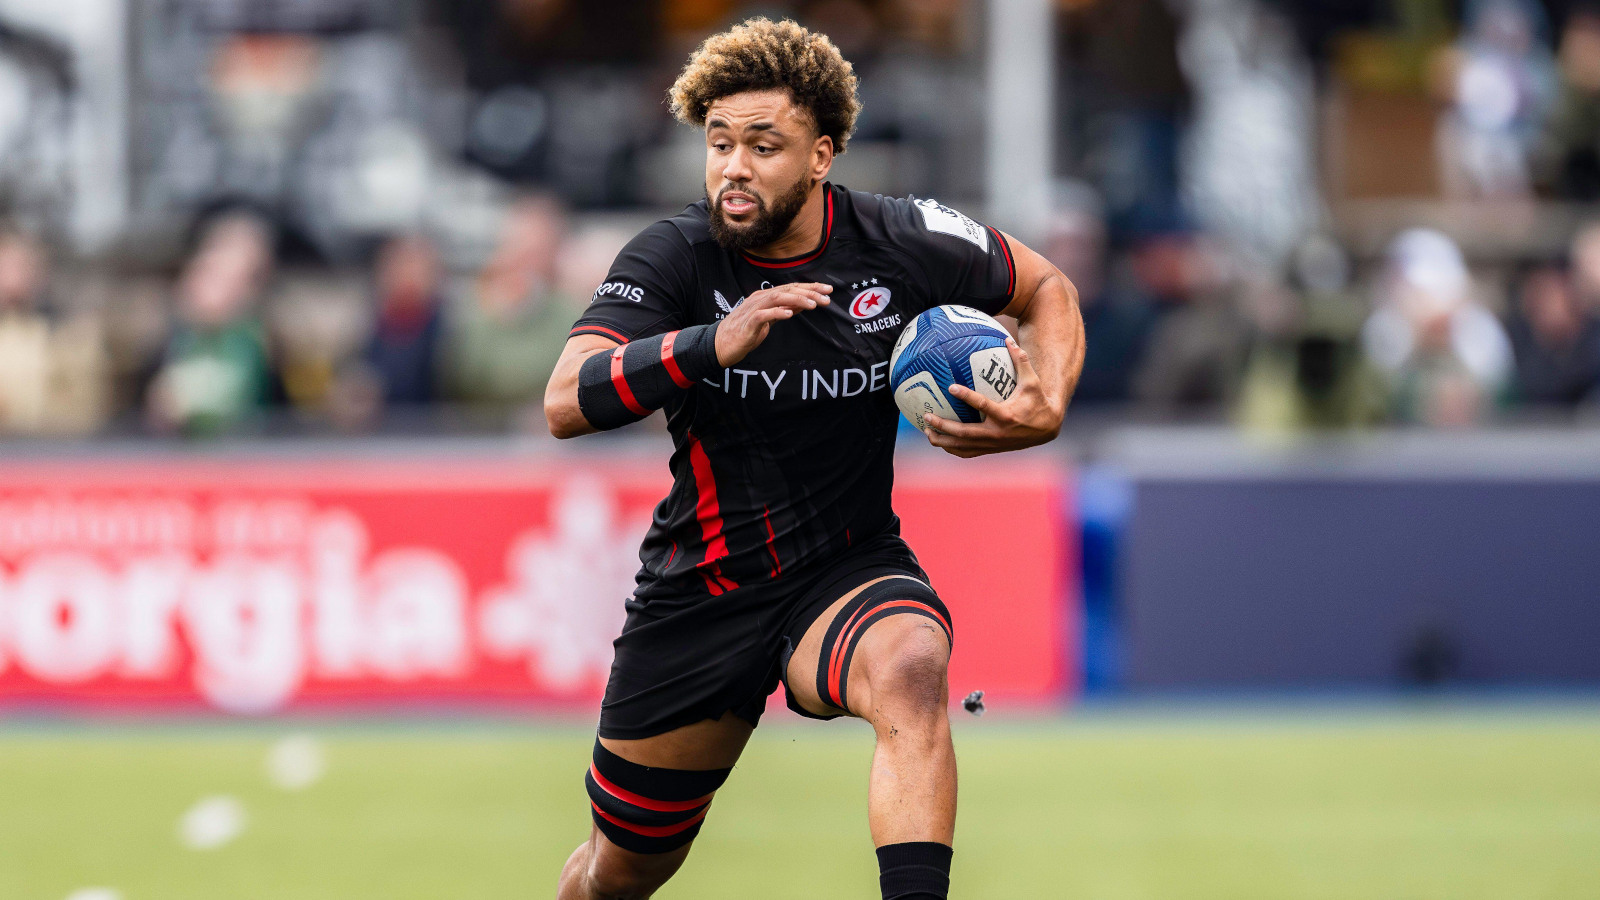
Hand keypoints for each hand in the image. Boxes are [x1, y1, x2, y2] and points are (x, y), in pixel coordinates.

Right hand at [715, 282, 831, 365]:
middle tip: (826, 296)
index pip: (792, 288)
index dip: (810, 287)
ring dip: (796, 299)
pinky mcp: (748, 323)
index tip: (827, 290)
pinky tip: (789, 314)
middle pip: (787, 290)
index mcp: (766, 296)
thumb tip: (806, 302)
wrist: (722, 344)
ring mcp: (753, 310)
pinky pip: (763, 315)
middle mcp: (760, 299)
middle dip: (809, 292)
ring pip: (777, 298)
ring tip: (813, 304)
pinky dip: (776, 313)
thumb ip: (786, 308)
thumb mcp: (770, 318)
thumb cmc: (746, 331)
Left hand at [923, 337, 1061, 457]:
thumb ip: (1020, 360)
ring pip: (962, 446)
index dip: (966, 396)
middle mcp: (997, 433)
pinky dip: (952, 448)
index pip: (983, 405)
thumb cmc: (1037, 401)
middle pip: (964, 432)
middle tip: (927, 416)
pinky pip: (967, 452)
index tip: (951, 387)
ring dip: (943, 440)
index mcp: (1006, 415)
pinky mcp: (990, 450)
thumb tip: (1007, 338)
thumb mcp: (1032, 382)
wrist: (1046, 429)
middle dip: (944, 425)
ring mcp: (992, 444)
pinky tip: (939, 441)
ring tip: (926, 431)